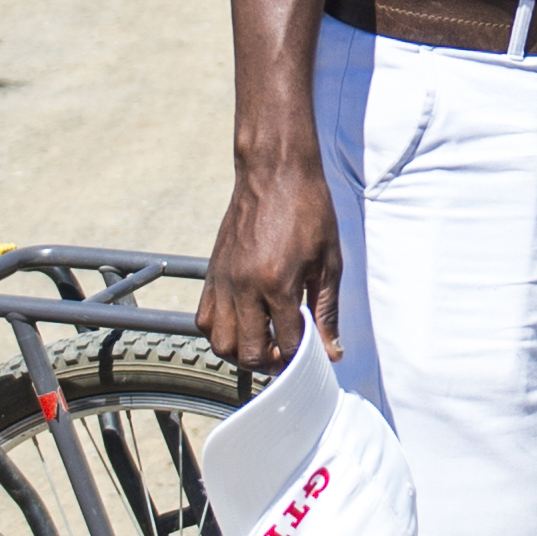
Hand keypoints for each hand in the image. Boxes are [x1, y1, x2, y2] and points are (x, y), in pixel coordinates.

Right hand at [199, 156, 339, 372]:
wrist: (275, 172)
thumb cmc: (308, 211)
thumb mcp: (329, 262)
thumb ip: (327, 311)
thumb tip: (332, 351)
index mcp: (277, 284)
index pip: (288, 344)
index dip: (302, 358)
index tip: (313, 356)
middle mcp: (244, 287)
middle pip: (249, 353)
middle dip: (271, 363)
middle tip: (288, 354)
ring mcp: (223, 281)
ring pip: (220, 343)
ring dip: (243, 354)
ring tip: (265, 343)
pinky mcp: (212, 273)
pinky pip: (204, 319)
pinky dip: (221, 333)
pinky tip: (244, 324)